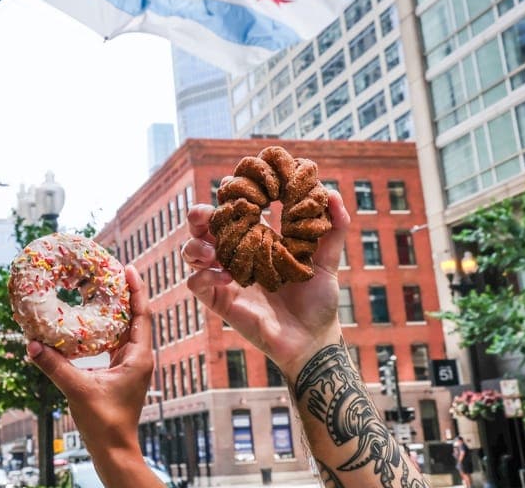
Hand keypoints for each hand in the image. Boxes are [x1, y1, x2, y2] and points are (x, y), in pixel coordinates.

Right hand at [26, 266, 152, 453]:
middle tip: (110, 271)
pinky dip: (107, 327)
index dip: (137, 289)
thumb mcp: (78, 390)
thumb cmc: (104, 423)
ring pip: (126, 329)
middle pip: (136, 317)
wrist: (114, 450)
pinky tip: (91, 320)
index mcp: (138, 357)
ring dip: (117, 309)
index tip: (128, 267)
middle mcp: (139, 357)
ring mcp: (130, 365)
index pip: (142, 315)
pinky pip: (116, 341)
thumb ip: (55, 366)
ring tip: (101, 288)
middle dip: (125, 293)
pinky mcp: (121, 372)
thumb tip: (32, 344)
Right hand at [181, 189, 350, 379]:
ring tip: (211, 251)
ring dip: (194, 246)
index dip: (226, 198)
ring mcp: (224, 278)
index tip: (233, 186)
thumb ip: (333, 229)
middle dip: (198, 216)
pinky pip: (196, 284)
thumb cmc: (318, 300)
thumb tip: (331, 193)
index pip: (231, 212)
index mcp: (256, 240)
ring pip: (191, 254)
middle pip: (203, 229)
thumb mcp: (327, 261)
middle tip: (205, 213)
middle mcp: (235, 255)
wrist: (313, 338)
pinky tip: (226, 276)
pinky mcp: (219, 301)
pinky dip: (203, 276)